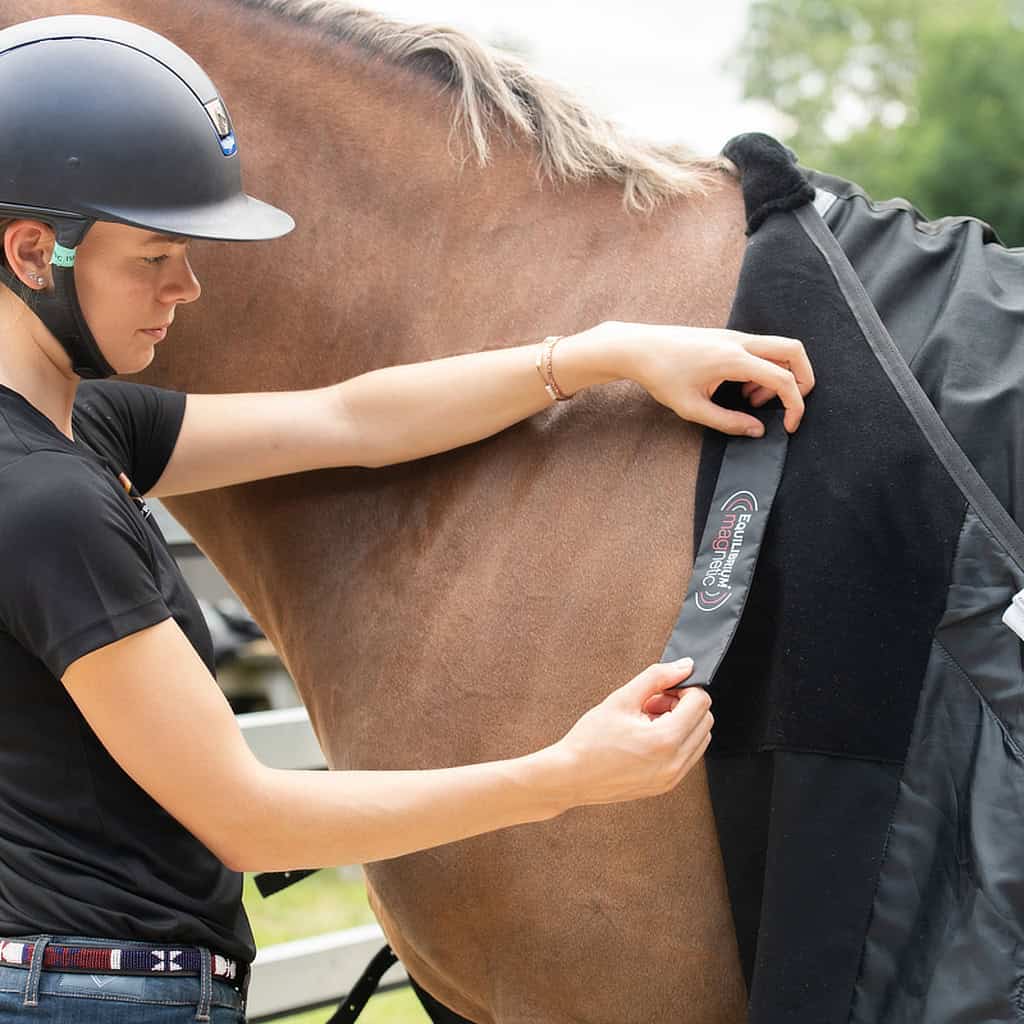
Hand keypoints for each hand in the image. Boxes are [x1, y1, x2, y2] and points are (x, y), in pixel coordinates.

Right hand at [549, 659, 712, 807]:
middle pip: (705, 720)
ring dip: (682, 724)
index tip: (662, 690)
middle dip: (684, 705)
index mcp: (665, 739)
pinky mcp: (666, 785)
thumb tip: (684, 666)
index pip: (701, 702)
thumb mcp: (622, 699)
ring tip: (648, 721)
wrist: (570, 777)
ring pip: (699, 739)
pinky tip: (648, 737)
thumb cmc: (590, 740)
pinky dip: (676, 741)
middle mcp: (674, 762)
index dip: (683, 688)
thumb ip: (656, 677)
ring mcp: (672, 777)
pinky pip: (688, 756)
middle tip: (652, 703)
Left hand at [584, 321, 814, 435]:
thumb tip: (757, 431)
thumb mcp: (692, 408)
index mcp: (733, 359)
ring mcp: (735, 336)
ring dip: (779, 376)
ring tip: (751, 401)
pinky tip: (741, 389)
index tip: (788, 426)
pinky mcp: (728, 337)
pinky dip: (764, 369)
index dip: (794, 405)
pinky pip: (761, 350)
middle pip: (794, 350)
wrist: (639, 347)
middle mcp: (740, 342)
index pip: (783, 378)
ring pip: (779, 349)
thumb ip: (727, 421)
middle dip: (803, 380)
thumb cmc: (661, 376)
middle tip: (787, 407)